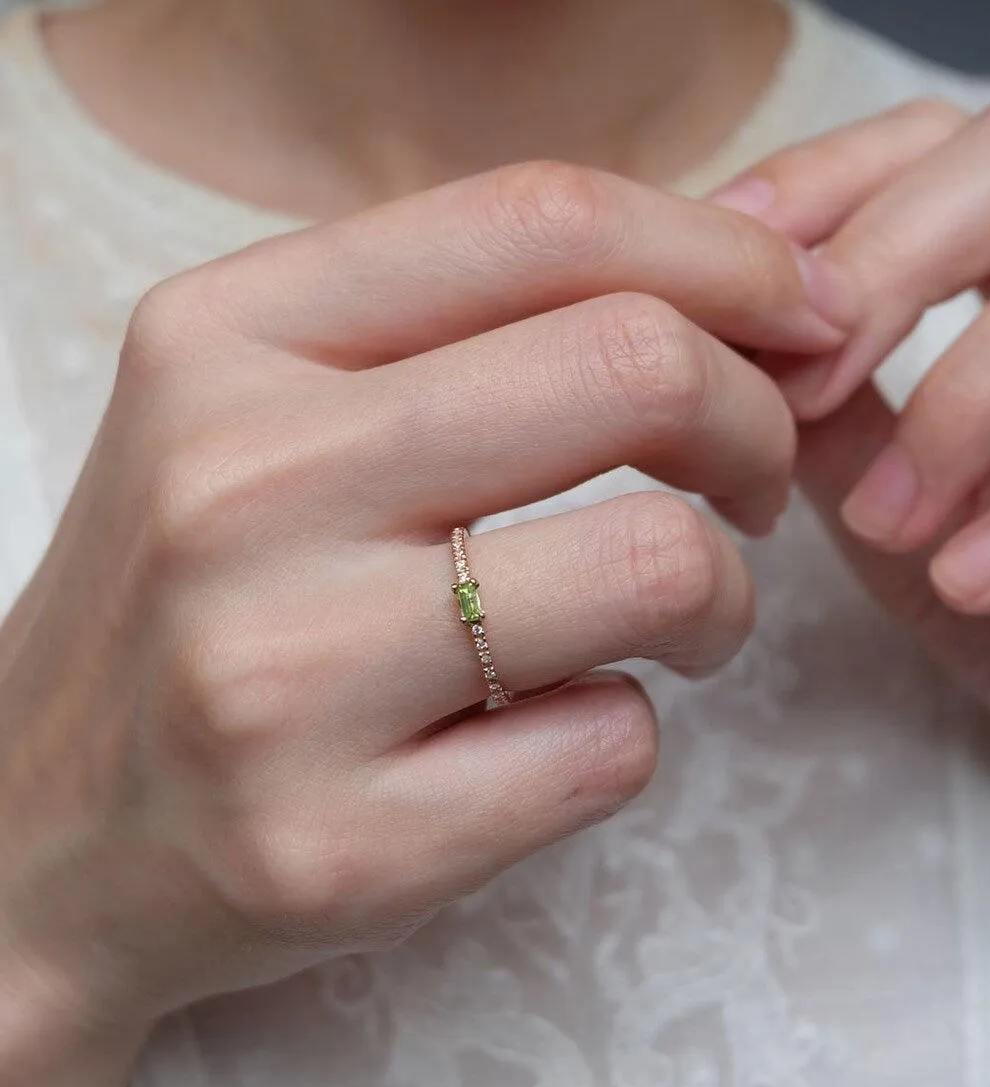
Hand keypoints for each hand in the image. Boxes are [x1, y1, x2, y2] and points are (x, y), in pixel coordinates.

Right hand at [0, 162, 850, 1086]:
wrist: (40, 835)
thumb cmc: (197, 603)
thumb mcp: (268, 417)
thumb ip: (467, 331)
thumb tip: (734, 276)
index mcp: (224, 343)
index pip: (539, 222)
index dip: (723, 255)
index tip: (800, 315)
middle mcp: (237, 487)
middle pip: (634, 368)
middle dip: (758, 422)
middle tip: (754, 480)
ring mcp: (280, 677)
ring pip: (658, 567)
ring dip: (723, 596)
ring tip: (681, 623)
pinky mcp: (340, 847)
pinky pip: (613, 748)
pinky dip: (628, 730)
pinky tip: (549, 736)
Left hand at [715, 91, 989, 834]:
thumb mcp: (888, 490)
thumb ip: (818, 409)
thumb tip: (713, 341)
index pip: (939, 140)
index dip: (825, 183)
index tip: (726, 273)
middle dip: (887, 267)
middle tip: (797, 397)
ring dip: (964, 403)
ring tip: (886, 525)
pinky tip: (965, 585)